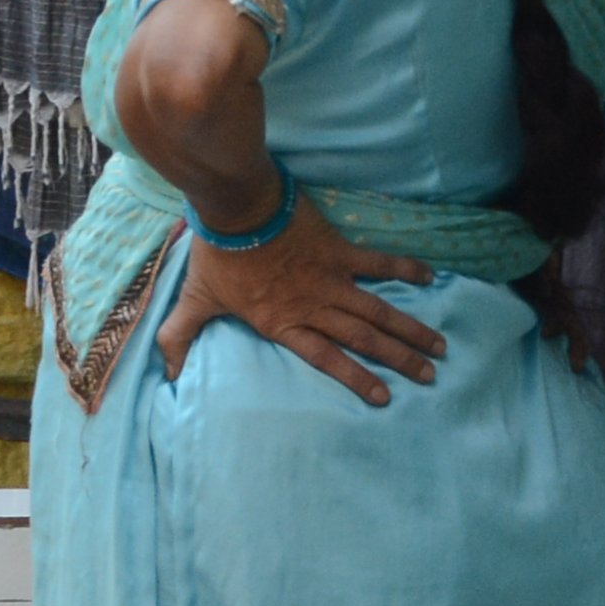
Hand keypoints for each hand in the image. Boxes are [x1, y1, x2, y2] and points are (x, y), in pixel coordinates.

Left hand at [150, 194, 447, 404]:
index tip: (385, 397)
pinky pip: (378, 262)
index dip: (356, 378)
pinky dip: (404, 269)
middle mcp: (313, 306)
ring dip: (410, 328)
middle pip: (364, 339)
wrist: (236, 208)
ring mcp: (330, 279)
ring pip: (378, 309)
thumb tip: (165, 372)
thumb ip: (180, 336)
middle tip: (431, 375)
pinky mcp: (339, 250)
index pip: (326, 359)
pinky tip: (430, 278)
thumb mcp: (194, 299)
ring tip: (439, 345)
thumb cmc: (216, 255)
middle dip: (399, 359)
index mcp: (283, 323)